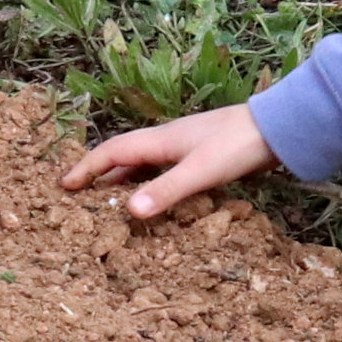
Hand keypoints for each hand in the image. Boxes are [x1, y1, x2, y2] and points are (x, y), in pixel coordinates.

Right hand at [57, 102, 276, 220]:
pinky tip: (154, 195)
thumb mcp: (199, 171)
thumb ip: (166, 191)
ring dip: (122, 178)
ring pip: (142, 163)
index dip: (86, 168)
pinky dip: (148, 182)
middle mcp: (167, 140)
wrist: (278, 129)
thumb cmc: (237, 145)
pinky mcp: (201, 156)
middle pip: (122, 155)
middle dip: (97, 172)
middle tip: (77, 193)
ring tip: (107, 199)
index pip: (111, 152)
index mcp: (159, 140)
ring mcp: (184, 147)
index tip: (63, 185)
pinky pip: (162, 169)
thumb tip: (129, 212)